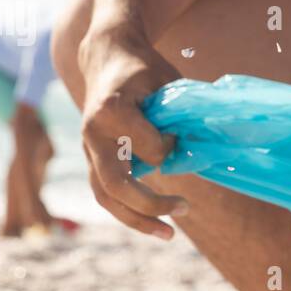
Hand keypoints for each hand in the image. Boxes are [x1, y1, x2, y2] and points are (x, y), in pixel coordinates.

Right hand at [77, 20, 188, 237]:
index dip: (172, 148)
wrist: (106, 56)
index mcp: (112, 109)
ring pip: (106, 195)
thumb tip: (202, 148)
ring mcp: (87, 147)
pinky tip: (153, 224)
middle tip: (185, 209)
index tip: (182, 136)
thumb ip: (180, 115)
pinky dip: (128, 212)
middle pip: (116, 184)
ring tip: (169, 235)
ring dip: (137, 219)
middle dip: (150, 205)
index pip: (149, 148)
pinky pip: (105, 192)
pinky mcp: (91, 157)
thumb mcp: (168, 81)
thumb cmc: (144, 68)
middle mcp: (93, 132)